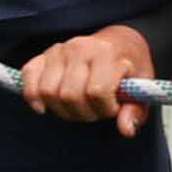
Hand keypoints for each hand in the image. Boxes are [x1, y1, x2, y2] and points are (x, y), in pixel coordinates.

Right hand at [20, 22, 157, 134]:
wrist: (120, 41)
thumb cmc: (130, 67)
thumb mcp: (142, 87)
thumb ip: (135, 110)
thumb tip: (126, 130)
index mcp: (106, 54)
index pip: (96, 92)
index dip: (105, 109)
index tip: (114, 108)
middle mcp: (79, 48)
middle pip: (70, 95)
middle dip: (83, 113)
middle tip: (95, 110)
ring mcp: (59, 50)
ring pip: (48, 92)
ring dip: (61, 109)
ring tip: (78, 107)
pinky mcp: (43, 56)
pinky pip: (28, 76)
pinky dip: (32, 95)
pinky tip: (44, 106)